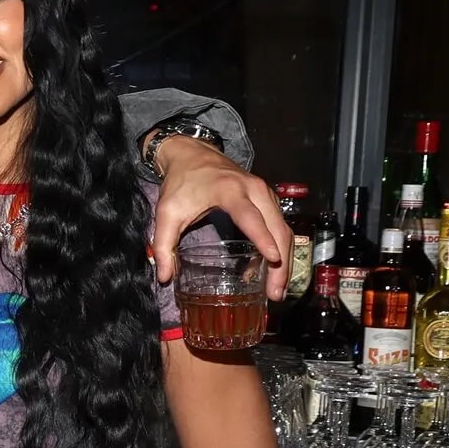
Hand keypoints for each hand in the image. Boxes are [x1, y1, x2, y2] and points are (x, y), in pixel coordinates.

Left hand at [148, 136, 291, 300]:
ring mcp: (264, 192)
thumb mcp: (167, 212)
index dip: (262, 238)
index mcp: (230, 190)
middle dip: (280, 263)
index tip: (273, 258)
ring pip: (283, 229)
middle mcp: (254, 189)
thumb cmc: (180, 183)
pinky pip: (280, 225)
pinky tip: (271, 270)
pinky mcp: (267, 198)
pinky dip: (280, 248)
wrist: (190, 153)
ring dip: (285, 260)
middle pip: (276, 228)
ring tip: (276, 289)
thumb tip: (165, 277)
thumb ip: (163, 245)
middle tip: (275, 294)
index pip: (251, 217)